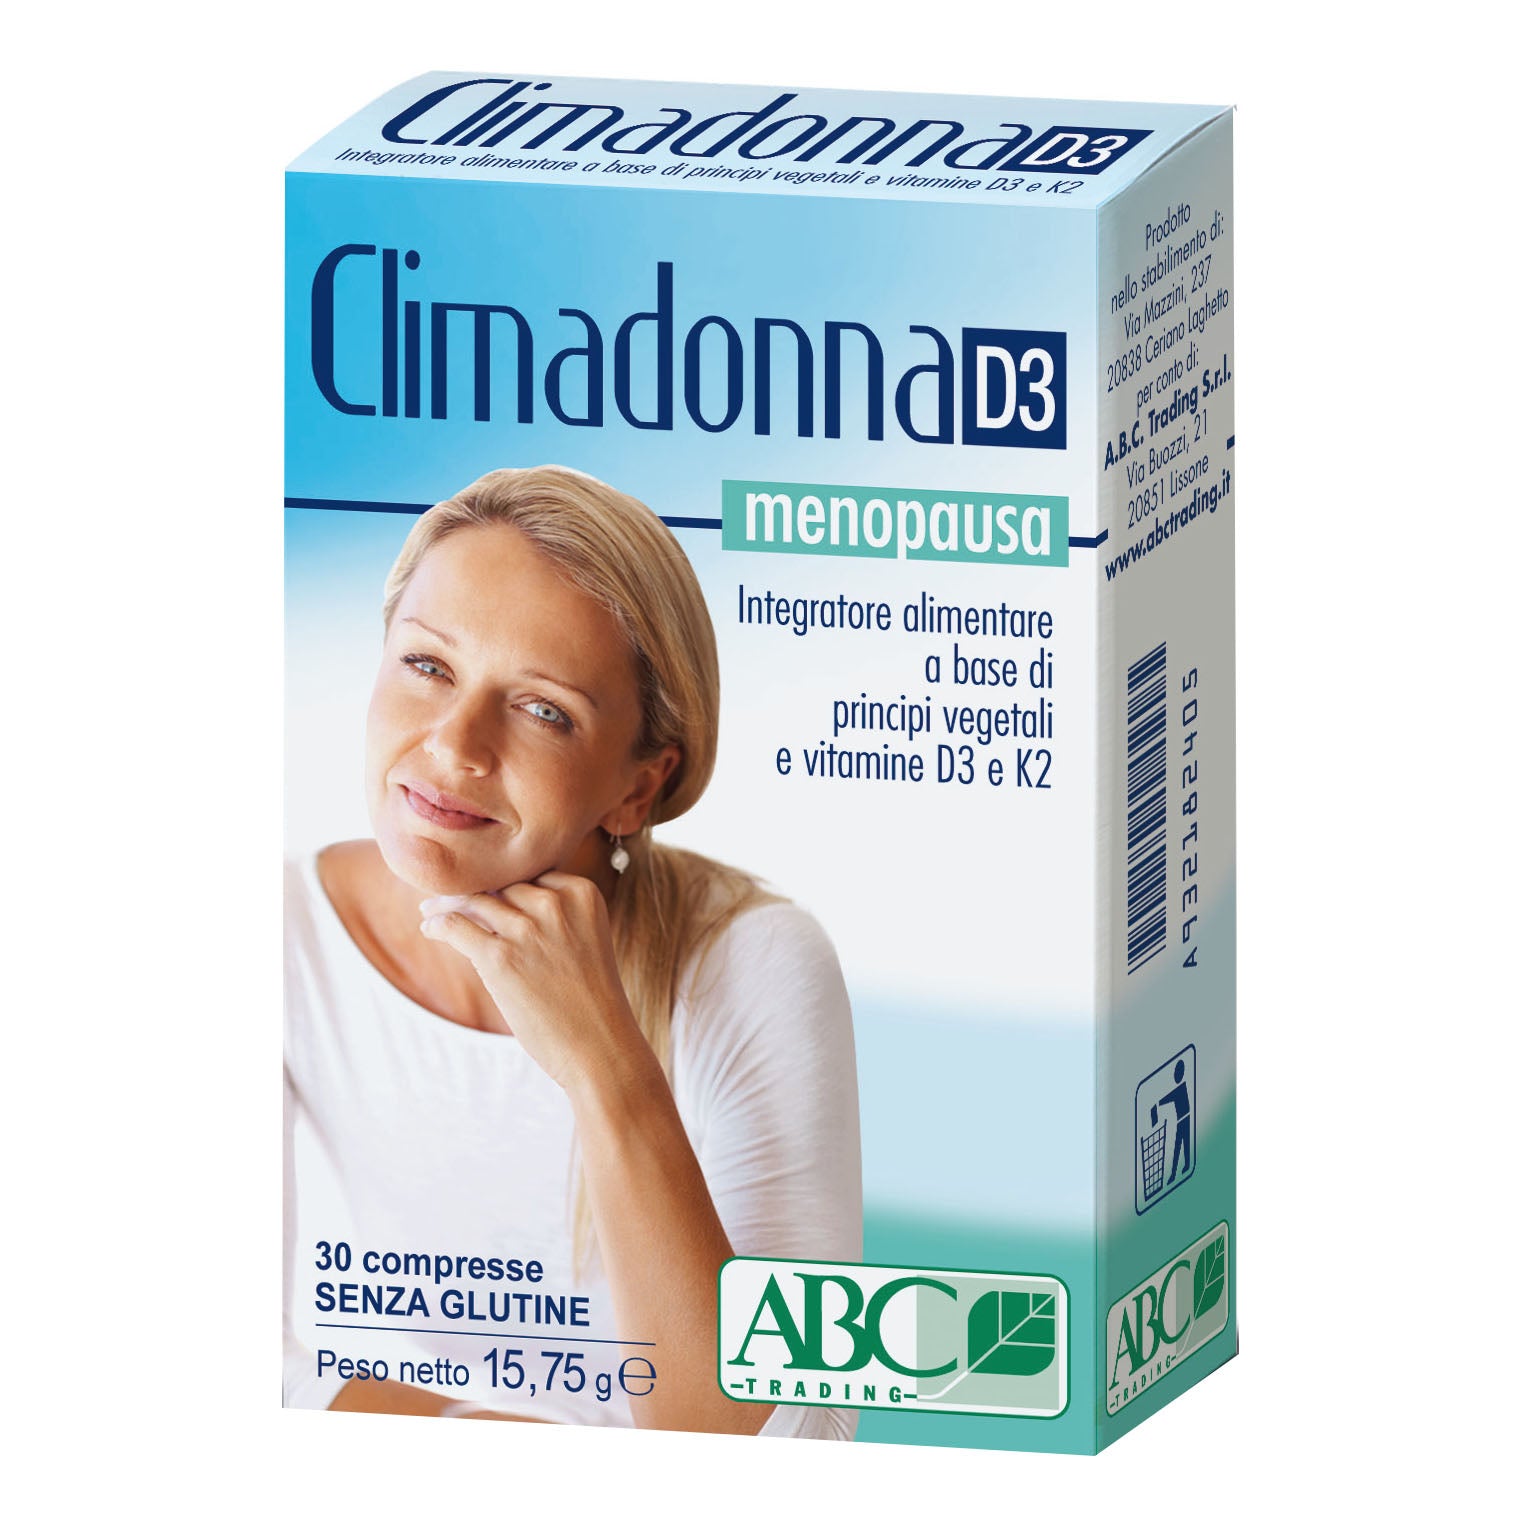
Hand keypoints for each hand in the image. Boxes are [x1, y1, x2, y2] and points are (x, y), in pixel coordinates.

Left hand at [419, 872, 650, 1093]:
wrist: (600, 1045)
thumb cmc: (592, 1000)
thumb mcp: (586, 940)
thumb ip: (556, 916)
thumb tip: (501, 901)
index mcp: (582, 893)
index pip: (531, 873)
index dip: (503, 881)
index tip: (485, 888)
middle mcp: (555, 903)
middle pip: (501, 884)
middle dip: (475, 890)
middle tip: (448, 896)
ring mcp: (527, 929)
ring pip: (474, 901)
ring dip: (447, 905)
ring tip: (430, 910)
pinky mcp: (499, 957)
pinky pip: (455, 926)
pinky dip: (437, 925)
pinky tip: (430, 929)